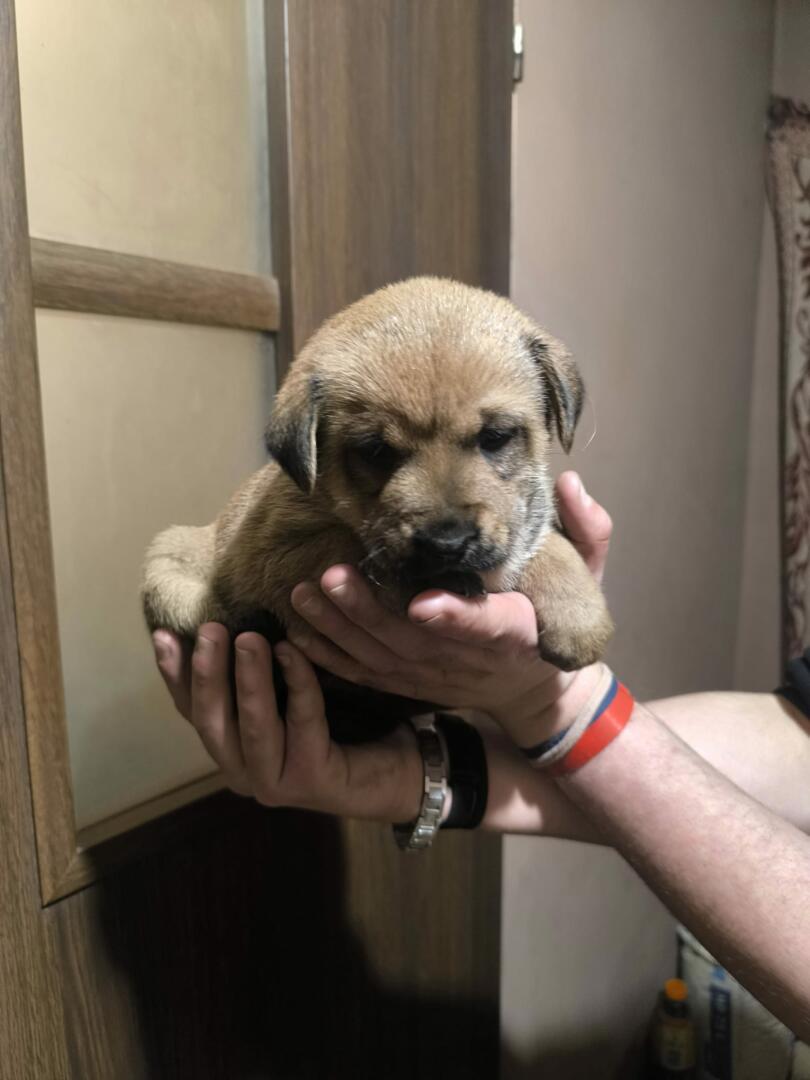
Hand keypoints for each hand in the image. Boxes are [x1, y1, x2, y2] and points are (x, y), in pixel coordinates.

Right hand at [152, 625, 422, 822]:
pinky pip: (302, 722)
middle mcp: (244, 772)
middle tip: (212, 628)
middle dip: (207, 673)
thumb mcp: (287, 694)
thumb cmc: (340, 725)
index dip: (174, 675)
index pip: (191, 712)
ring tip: (247, 638)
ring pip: (252, 726)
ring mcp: (275, 782)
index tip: (165, 634)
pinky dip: (297, 683)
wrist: (395, 770)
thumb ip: (257, 673)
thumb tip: (226, 619)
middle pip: (211, 722)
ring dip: (248, 680)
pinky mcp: (311, 780)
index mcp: (230, 751)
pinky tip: (292, 652)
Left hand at [289, 471, 612, 747]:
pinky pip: (367, 677)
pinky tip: (297, 636)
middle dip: (370, 611)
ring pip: (383, 660)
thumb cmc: (556, 618)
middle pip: (417, 641)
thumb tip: (570, 482)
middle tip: (331, 575)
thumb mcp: (586, 577)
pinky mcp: (413, 685)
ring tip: (303, 595)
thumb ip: (587, 531)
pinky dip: (331, 660)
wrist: (538, 689)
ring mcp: (439, 677)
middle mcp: (473, 659)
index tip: (423, 603)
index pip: (490, 625)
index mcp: (519, 631)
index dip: (456, 618)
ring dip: (340, 630)